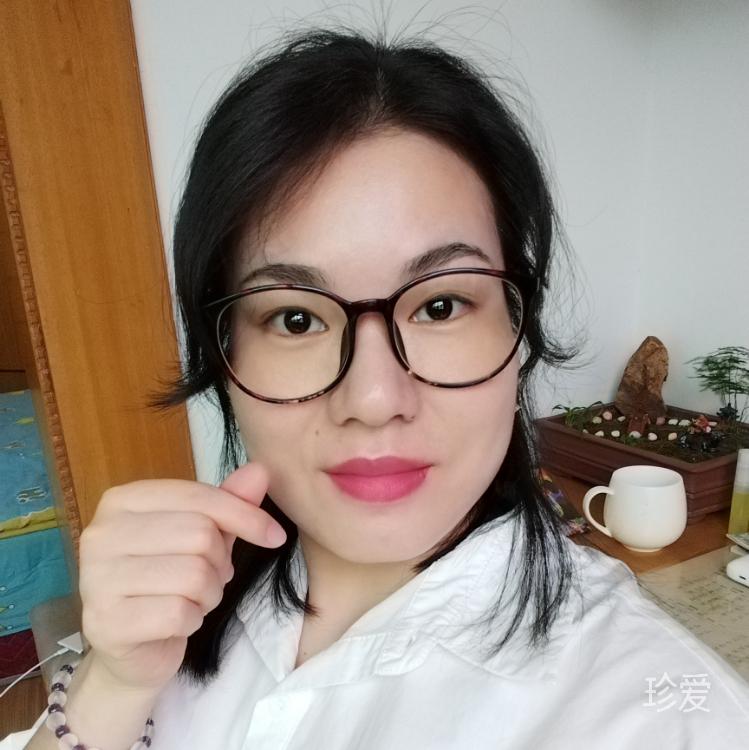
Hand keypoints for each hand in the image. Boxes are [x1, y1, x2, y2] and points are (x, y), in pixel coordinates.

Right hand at [77, 462, 283, 692]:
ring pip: (193, 575)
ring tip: (192, 599)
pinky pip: (179, 613)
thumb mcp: (203, 535)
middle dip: (220, 562)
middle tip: (209, 578)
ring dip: (209, 594)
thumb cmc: (168, 581)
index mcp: (122, 501)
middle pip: (199, 535)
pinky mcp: (104, 623)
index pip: (199, 496)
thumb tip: (260, 470)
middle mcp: (101, 534)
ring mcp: (96, 578)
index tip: (275, 535)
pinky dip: (192, 620)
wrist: (133, 649)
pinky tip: (176, 622)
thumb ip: (229, 502)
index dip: (246, 516)